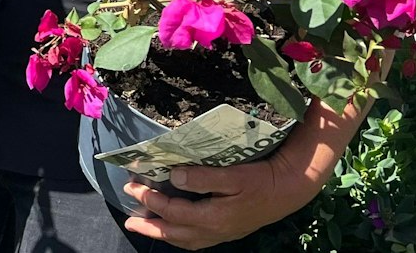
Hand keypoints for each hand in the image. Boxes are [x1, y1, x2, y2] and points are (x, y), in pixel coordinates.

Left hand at [120, 150, 325, 249]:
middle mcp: (214, 230)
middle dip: (149, 225)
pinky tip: (174, 230)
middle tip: (128, 220)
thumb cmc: (261, 179)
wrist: (287, 191)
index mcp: (213, 217)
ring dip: (162, 233)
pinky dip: (180, 236)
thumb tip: (174, 178)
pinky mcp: (226, 232)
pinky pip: (196, 240)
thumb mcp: (233, 175)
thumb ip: (202, 178)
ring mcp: (221, 234)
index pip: (173, 211)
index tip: (134, 186)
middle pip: (174, 232)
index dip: (151, 199)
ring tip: (144, 225)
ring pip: (184, 240)